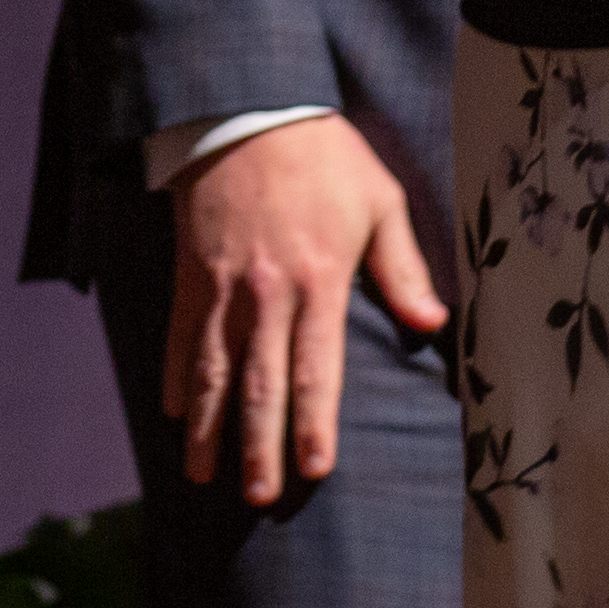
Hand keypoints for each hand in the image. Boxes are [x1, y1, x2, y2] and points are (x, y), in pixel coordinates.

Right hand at [168, 112, 446, 505]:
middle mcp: (268, 293)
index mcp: (320, 280)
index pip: (317, 368)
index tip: (312, 470)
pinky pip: (182, 335)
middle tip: (256, 498)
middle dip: (257, 445)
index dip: (313, 423)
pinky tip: (175, 413)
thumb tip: (433, 325)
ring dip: (208, 427)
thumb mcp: (379, 201)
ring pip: (212, 370)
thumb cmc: (324, 157)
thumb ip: (403, 269)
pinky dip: (177, 376)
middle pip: (260, 383)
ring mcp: (223, 286)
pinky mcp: (192, 273)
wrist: (248, 109)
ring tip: (202, 475)